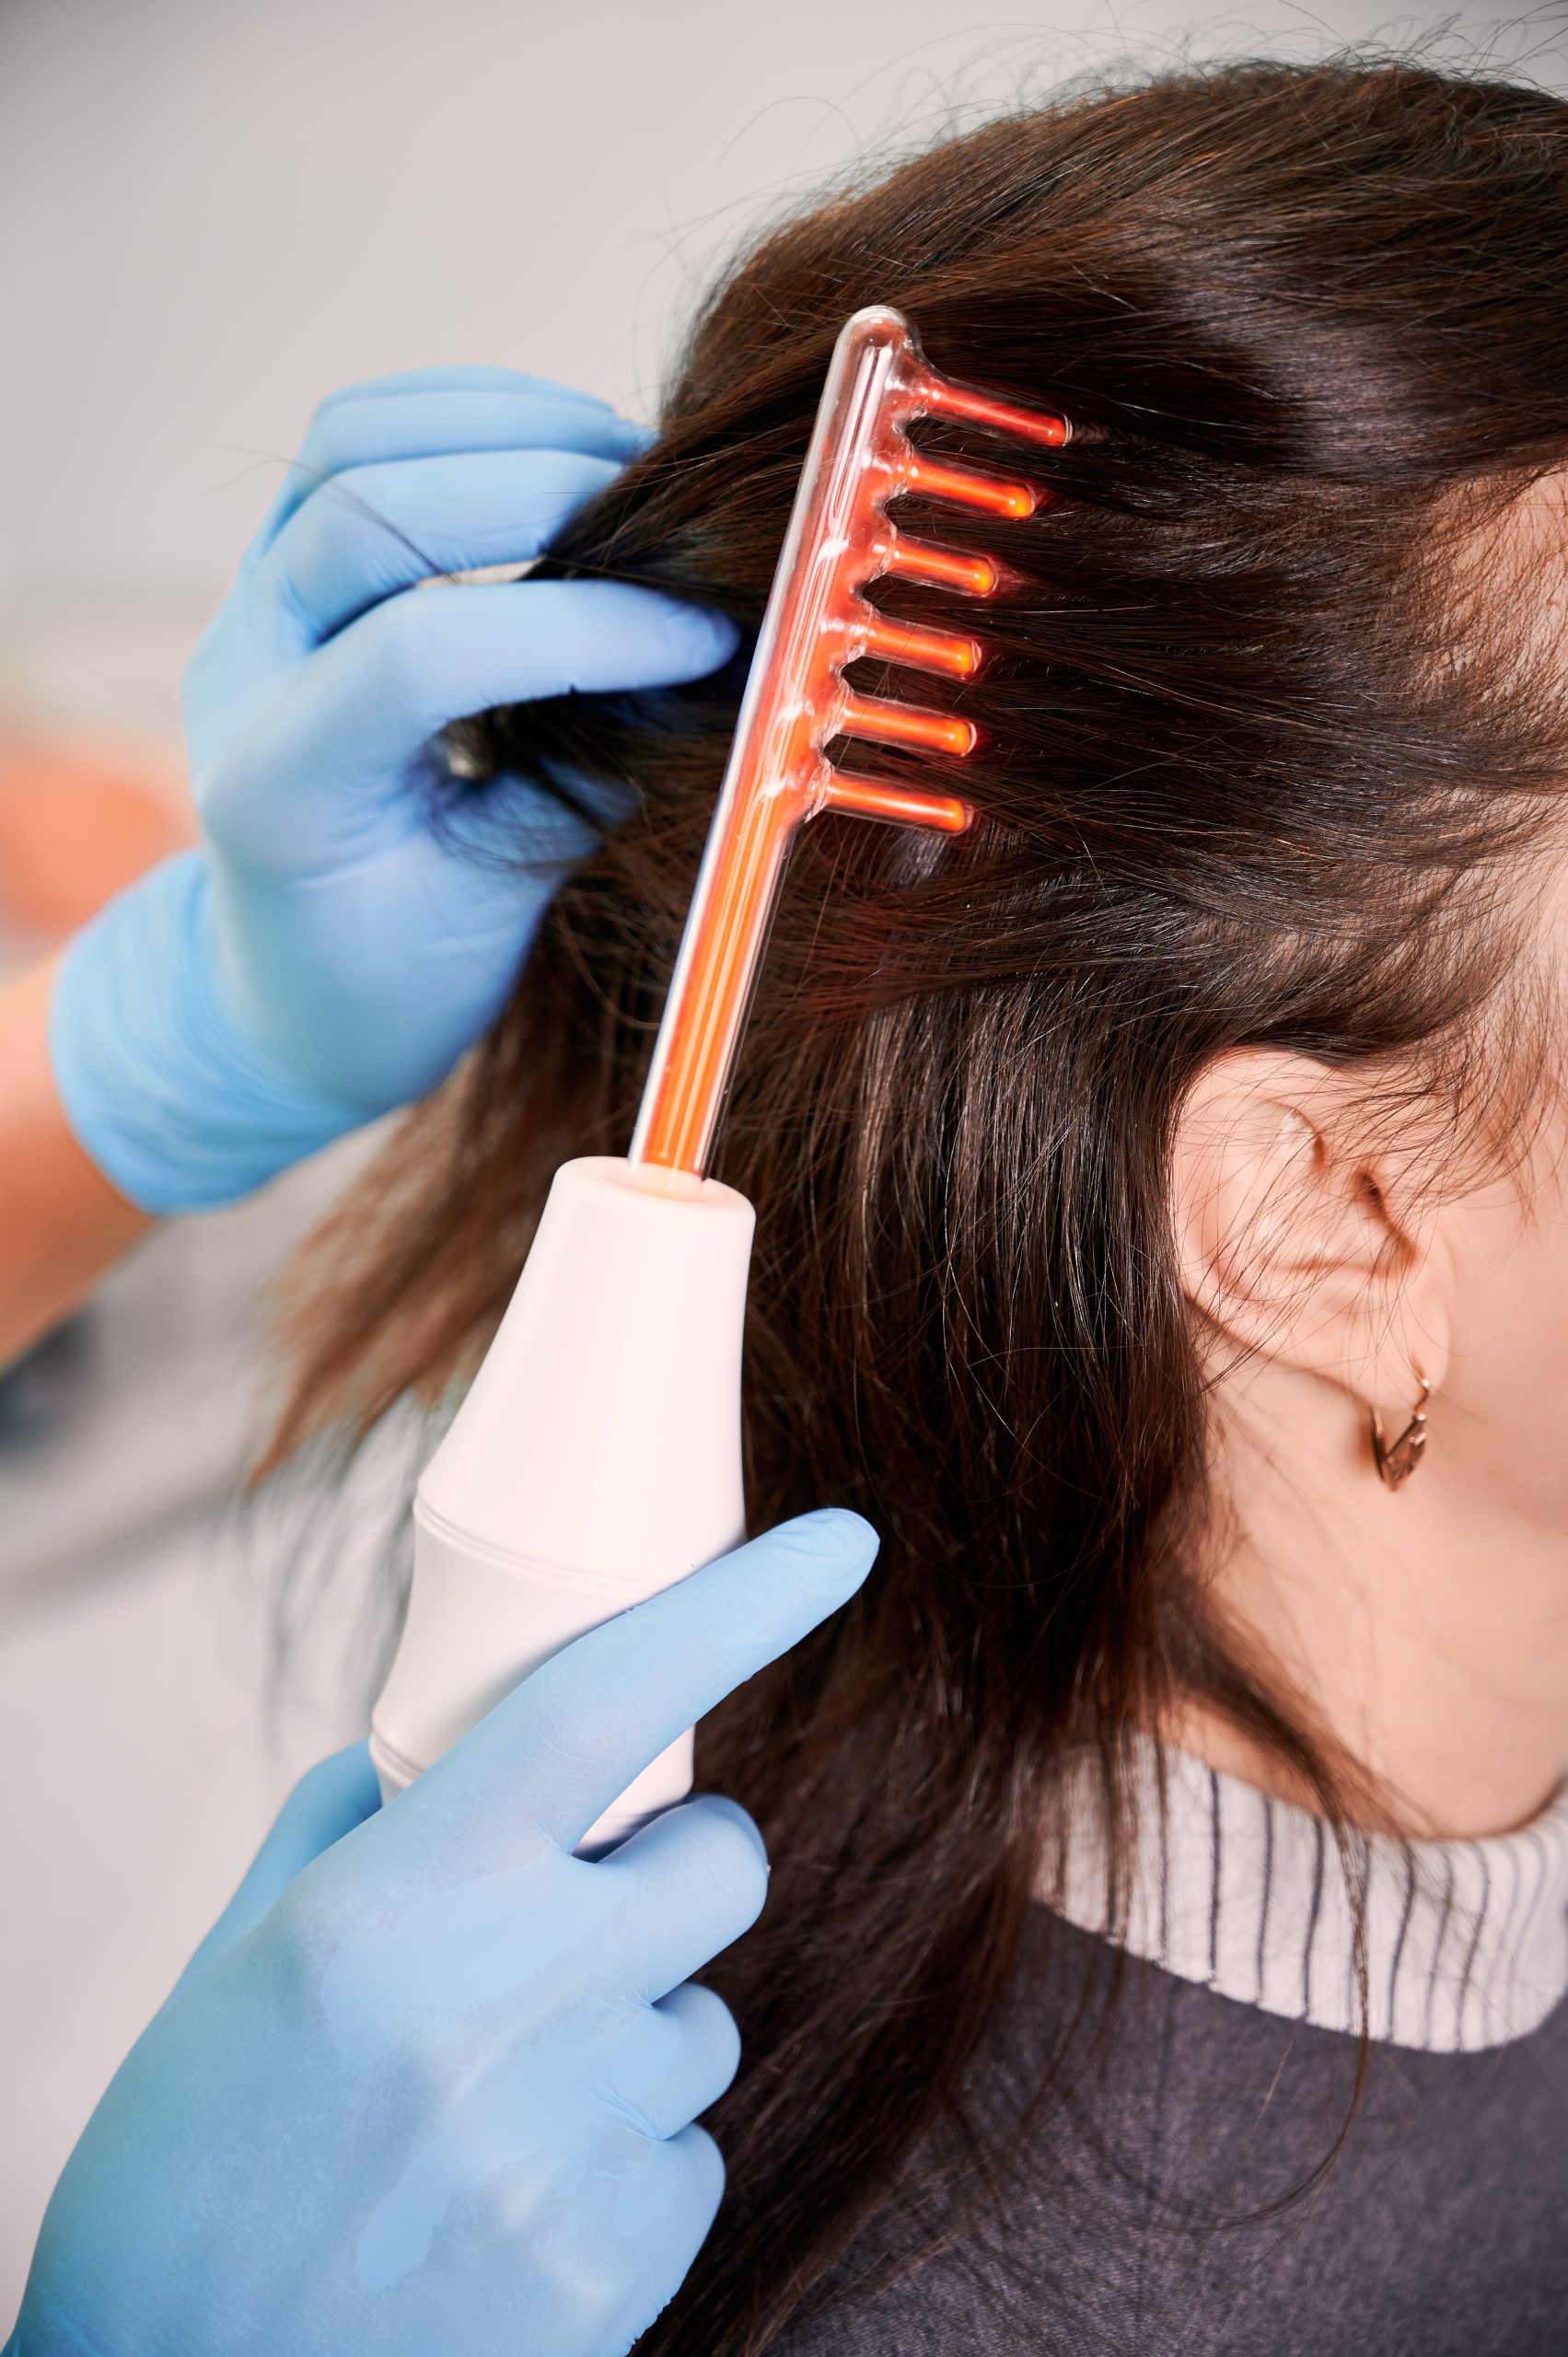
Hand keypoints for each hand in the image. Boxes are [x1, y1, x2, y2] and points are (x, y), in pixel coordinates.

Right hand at [9, 1510, 876, 2356]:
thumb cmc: (188, 2167)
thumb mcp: (238, 1959)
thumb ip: (357, 1824)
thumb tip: (448, 1739)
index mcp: (400, 1902)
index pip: (605, 1703)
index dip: (740, 1606)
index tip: (844, 1540)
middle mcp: (507, 2005)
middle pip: (722, 1861)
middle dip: (676, 1861)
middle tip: (579, 1912)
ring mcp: (575, 2142)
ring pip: (706, 2015)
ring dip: (632, 2027)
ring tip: (495, 2103)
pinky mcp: (619, 2261)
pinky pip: (692, 2150)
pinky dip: (624, 2155)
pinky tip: (510, 2198)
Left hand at [49, 366, 736, 1212]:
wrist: (284, 993)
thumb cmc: (389, 979)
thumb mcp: (491, 916)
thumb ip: (577, 787)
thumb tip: (700, 670)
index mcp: (279, 792)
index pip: (421, 653)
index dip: (578, 628)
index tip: (701, 640)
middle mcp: (241, 674)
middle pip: (366, 509)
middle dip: (536, 490)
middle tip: (669, 523)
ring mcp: (249, 608)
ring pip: (349, 443)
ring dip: (499, 425)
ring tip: (628, 464)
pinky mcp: (284, 570)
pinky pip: (357, 442)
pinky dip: (468, 417)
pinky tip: (568, 450)